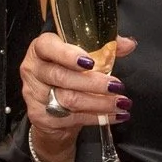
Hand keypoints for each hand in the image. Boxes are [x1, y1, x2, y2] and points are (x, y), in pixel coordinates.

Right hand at [21, 31, 135, 161]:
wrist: (50, 107)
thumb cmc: (68, 74)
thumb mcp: (83, 57)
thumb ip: (104, 47)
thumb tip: (128, 44)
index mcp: (41, 49)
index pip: (47, 46)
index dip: (67, 54)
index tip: (90, 62)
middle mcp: (33, 70)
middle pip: (61, 76)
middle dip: (93, 82)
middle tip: (117, 86)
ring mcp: (34, 95)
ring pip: (69, 99)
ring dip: (100, 102)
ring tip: (121, 102)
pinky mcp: (41, 116)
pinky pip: (72, 117)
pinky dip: (97, 117)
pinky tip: (115, 115)